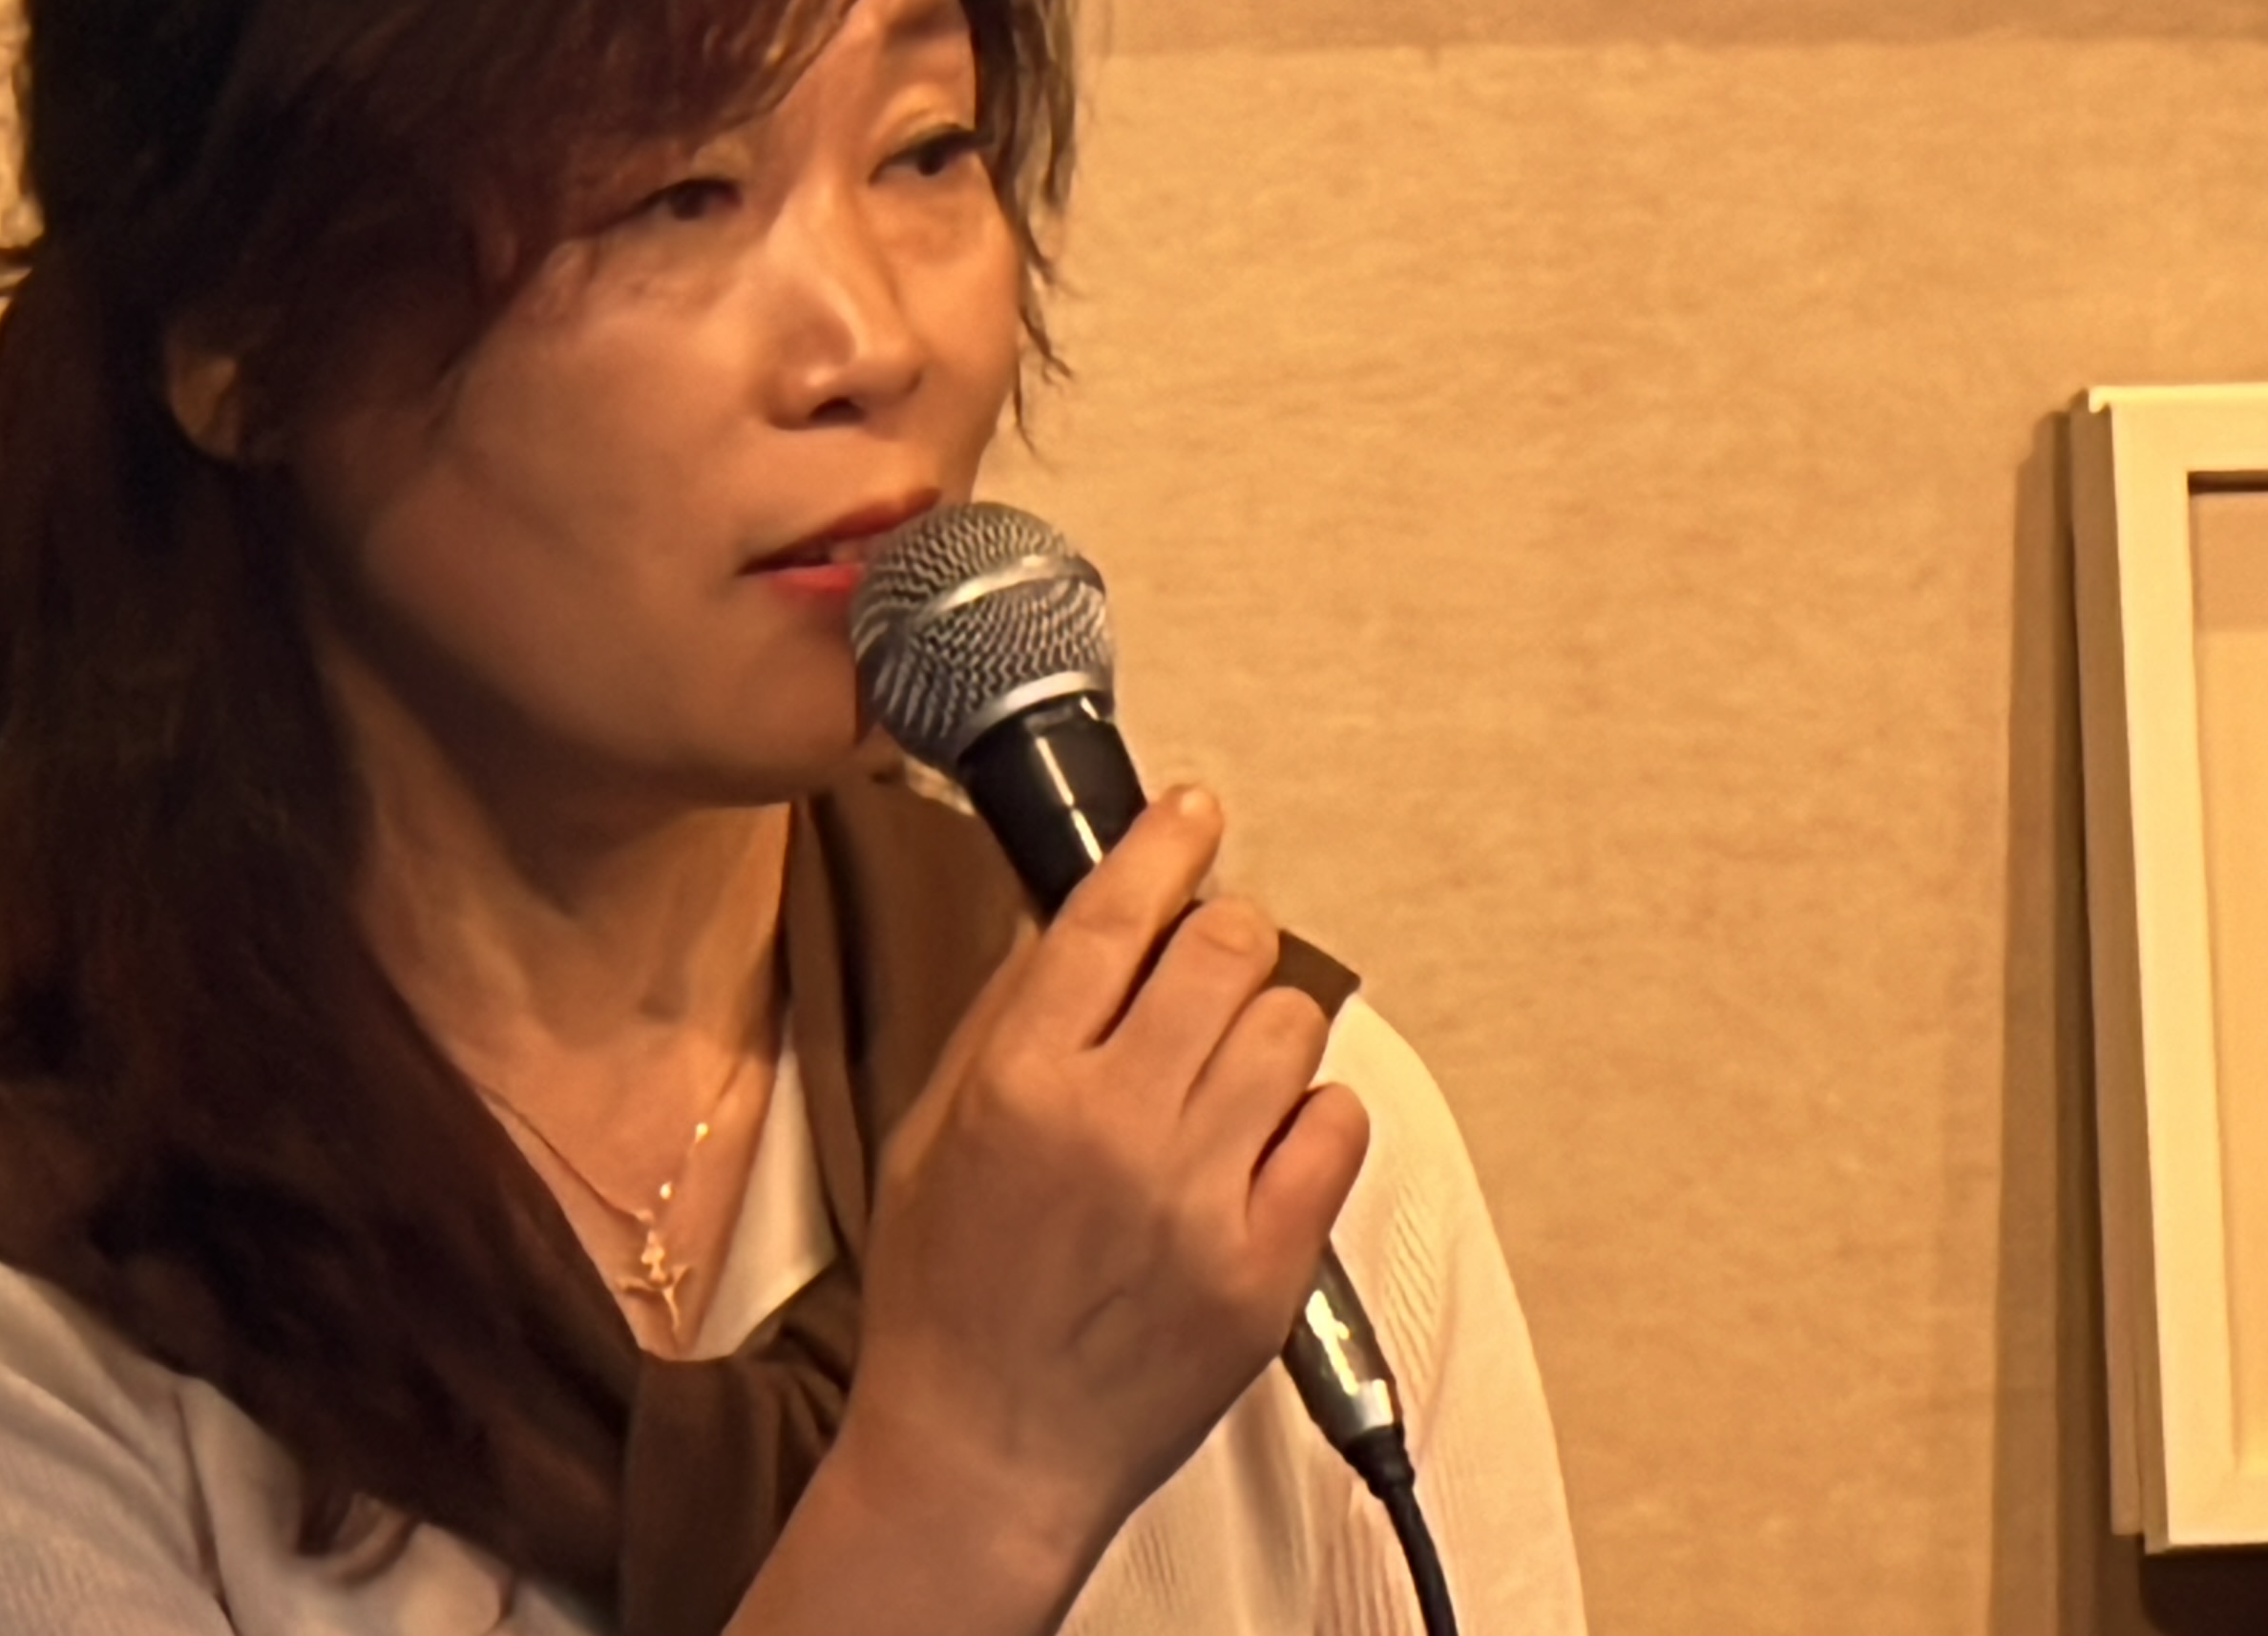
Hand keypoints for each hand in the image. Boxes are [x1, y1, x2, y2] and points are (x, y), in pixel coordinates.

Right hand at [834, 787, 1372, 1584]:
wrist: (986, 1455)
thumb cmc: (946, 1301)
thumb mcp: (930, 1133)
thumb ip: (1005, 1012)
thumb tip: (1076, 907)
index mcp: (1020, 1084)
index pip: (1116, 913)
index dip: (1166, 841)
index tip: (1192, 813)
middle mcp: (1116, 1127)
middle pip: (1226, 948)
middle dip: (1224, 932)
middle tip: (1209, 957)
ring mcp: (1202, 1198)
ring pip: (1292, 1025)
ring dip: (1265, 1023)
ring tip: (1224, 1067)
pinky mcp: (1267, 1265)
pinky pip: (1337, 1126)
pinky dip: (1310, 1116)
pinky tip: (1261, 1141)